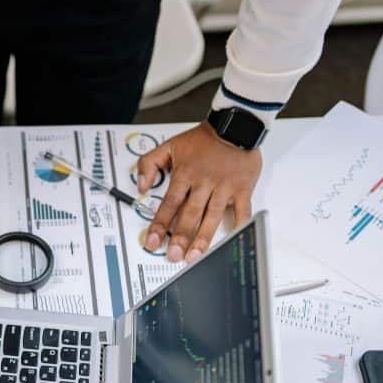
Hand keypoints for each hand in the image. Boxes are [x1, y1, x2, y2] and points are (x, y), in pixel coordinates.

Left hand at [136, 121, 260, 262]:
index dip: (159, 224)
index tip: (152, 241)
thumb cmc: (203, 140)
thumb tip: (140, 186)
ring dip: (203, 238)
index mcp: (185, 174)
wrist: (235, 125)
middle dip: (180, 236)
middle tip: (173, 255)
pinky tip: (232, 240)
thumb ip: (149, 164)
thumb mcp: (169, 146)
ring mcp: (224, 187)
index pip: (169, 203)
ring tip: (194, 256)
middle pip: (190, 214)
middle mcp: (204, 183)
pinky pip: (242, 210)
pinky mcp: (243, 189)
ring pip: (212, 216)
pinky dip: (238, 225)